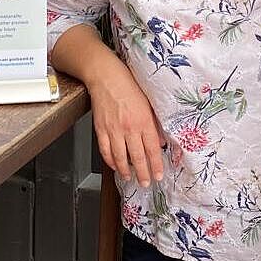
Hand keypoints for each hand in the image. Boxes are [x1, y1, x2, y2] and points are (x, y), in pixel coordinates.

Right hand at [87, 61, 164, 187]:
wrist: (106, 77)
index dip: (156, 165)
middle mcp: (129, 128)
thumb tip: (159, 142)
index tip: (159, 175)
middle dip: (143, 173)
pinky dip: (110, 161)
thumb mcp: (148, 104)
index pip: (152, 149)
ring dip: (126, 171)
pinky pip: (105, 150)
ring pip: (120, 157)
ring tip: (130, 178)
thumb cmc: (129, 86)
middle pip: (137, 157)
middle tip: (146, 182)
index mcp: (144, 121)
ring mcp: (114, 129)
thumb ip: (154, 124)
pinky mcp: (101, 129)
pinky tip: (115, 166)